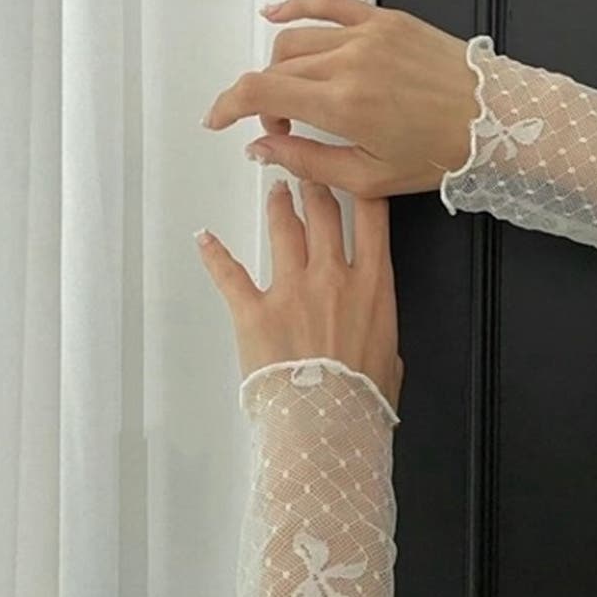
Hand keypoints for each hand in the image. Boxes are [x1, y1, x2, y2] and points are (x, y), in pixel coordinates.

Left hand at [195, 179, 403, 412]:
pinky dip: (214, 254)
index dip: (362, 188)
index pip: (371, 219)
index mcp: (372, 287)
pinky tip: (205, 239)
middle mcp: (332, 277)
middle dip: (315, 186)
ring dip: (279, 206)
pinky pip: (230, 273)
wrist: (328, 422)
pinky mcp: (255, 310)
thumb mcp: (390, 360)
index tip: (354, 174)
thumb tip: (376, 338)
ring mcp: (292, 290)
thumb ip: (382, 335)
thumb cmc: (362, 399)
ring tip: (275, 193)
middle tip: (308, 173)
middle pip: (324, 212)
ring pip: (284, 229)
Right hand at [201, 0, 479, 198]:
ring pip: (295, 41)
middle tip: (280, 131)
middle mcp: (349, 62)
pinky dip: (295, 7)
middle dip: (264, 103)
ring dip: (281, 70)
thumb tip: (265, 151)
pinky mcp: (384, 20)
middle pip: (275, 70)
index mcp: (344, 105)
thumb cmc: (442, 152)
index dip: (229, 105)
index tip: (219, 119)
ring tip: (295, 98)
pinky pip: (327, 3)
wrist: (495, 121)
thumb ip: (309, 163)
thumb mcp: (370, 179)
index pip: (261, 93)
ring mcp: (366, 35)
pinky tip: (276, 14)